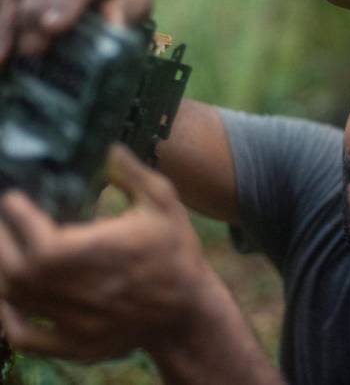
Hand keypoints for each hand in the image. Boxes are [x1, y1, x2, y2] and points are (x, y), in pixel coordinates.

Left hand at [0, 144, 207, 360]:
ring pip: (17, 301)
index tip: (14, 199)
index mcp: (104, 254)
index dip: (19, 219)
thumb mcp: (165, 204)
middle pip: (18, 272)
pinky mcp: (78, 344)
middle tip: (3, 220)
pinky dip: (6, 319)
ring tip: (3, 247)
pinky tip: (6, 298)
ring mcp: (79, 323)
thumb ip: (136, 174)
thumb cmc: (176, 251)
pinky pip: (27, 338)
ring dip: (1, 272)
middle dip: (1, 242)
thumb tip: (109, 147)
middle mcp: (85, 291)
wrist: (188, 308)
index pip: (42, 242)